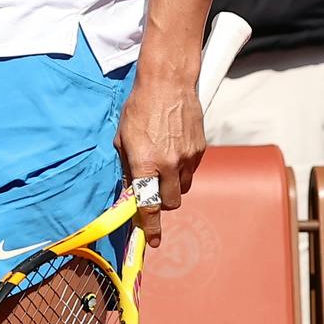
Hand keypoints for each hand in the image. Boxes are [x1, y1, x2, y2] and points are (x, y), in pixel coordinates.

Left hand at [115, 63, 207, 243]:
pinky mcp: (200, 149)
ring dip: (173, 185)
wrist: (168, 81)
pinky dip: (183, 169)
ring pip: (183, 188)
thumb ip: (128, 168)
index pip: (149, 205)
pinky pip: (192, 171)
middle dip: (162, 202)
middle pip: (171, 203)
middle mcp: (169, 164)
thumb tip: (131, 191)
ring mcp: (188, 157)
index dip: (150, 227)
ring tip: (164, 164)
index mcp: (145, 163)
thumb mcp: (123, 138)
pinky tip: (174, 149)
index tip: (152, 241)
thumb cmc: (140, 106)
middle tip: (153, 189)